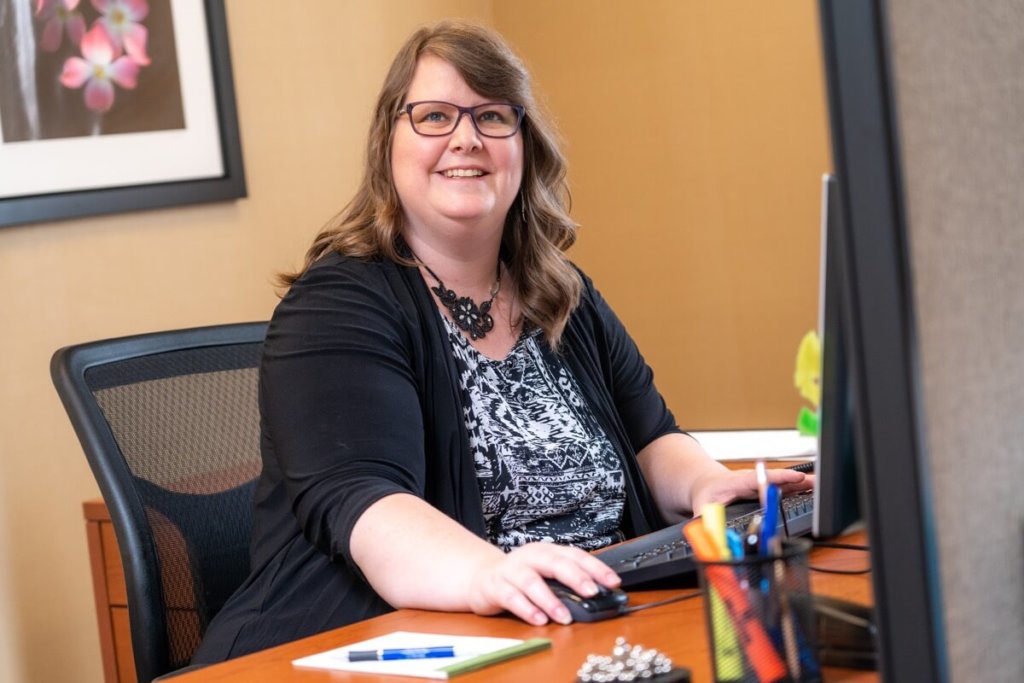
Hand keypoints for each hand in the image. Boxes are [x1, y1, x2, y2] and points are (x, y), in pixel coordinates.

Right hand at [465, 542, 620, 625]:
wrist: (480, 576)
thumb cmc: (520, 577)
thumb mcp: (544, 574)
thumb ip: (566, 582)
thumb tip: (598, 597)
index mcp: (546, 551)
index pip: (574, 555)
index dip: (595, 568)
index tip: (613, 581)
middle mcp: (530, 557)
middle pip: (554, 563)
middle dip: (575, 577)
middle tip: (593, 592)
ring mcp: (511, 571)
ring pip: (531, 582)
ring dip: (550, 600)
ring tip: (565, 616)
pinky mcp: (495, 586)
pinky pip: (511, 597)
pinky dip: (526, 609)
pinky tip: (539, 620)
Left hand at [690, 467, 813, 514]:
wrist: (706, 484)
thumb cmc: (706, 493)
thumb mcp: (701, 506)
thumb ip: (704, 519)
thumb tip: (706, 530)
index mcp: (739, 482)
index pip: (762, 479)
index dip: (780, 478)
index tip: (796, 478)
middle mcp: (753, 480)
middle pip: (778, 479)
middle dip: (798, 480)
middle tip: (818, 483)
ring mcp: (760, 483)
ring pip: (783, 482)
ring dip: (802, 484)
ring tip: (822, 487)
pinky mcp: (764, 488)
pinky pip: (783, 487)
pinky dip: (798, 488)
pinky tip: (811, 491)